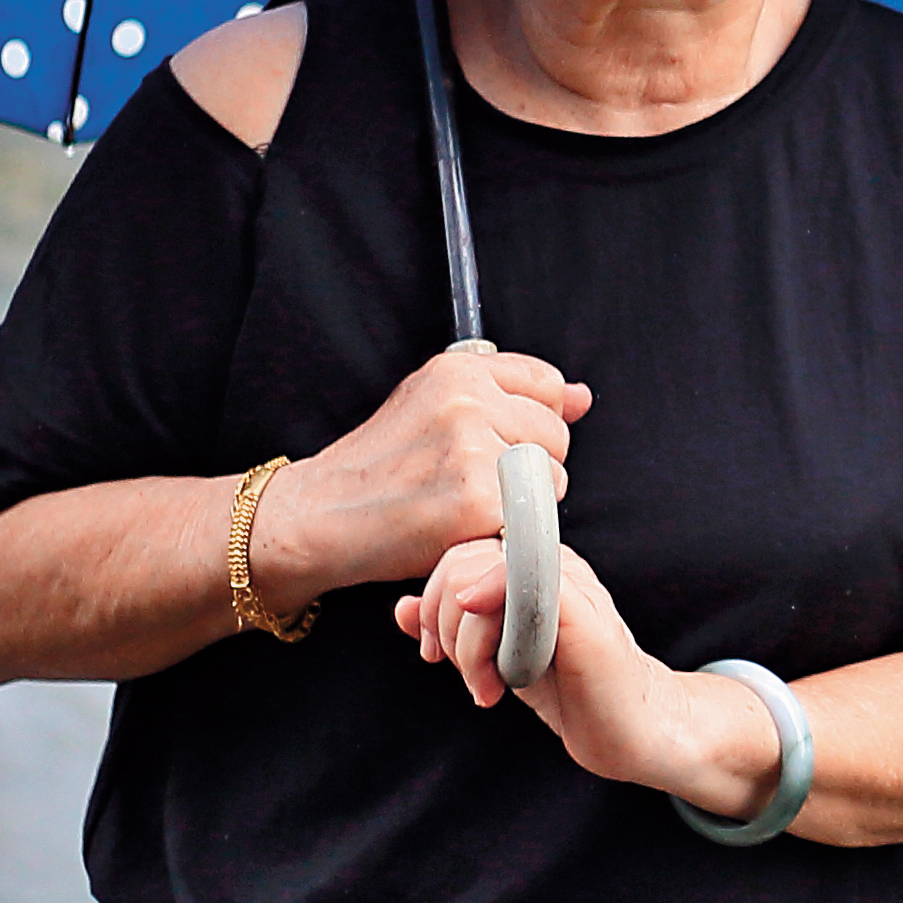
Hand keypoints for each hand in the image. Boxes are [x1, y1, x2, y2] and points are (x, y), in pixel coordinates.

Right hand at [268, 343, 585, 605]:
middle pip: (557, 435)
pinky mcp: (477, 501)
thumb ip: (511, 396)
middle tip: (472, 482)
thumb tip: (582, 397)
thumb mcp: (435, 407)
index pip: (549, 385)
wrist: (320, 516)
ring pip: (551, 479)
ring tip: (465, 504)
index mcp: (459, 369)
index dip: (534, 421)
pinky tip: (463, 528)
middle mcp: (469, 400)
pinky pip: (531, 519)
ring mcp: (474, 449)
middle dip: (530, 465)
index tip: (502, 443)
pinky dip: (506, 533)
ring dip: (522, 502)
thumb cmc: (378, 468)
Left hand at [396, 532, 782, 816]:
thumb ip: (455, 628)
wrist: (632, 727)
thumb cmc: (570, 689)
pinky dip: (493, 637)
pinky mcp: (581, 611)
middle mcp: (549, 562)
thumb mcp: (496, 654)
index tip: (434, 652)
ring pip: (479, 580)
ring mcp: (568, 582)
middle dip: (442, 627)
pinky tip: (503, 680)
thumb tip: (402, 610)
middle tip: (463, 673)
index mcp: (528, 565)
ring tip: (487, 688)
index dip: (431, 602)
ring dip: (467, 648)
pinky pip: (521, 591)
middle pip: (458, 562)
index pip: (455, 554)